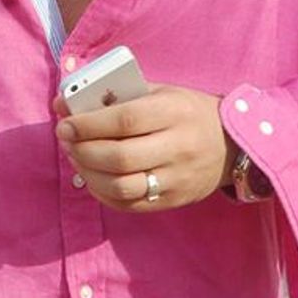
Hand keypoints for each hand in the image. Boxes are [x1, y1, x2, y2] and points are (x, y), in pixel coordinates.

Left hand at [53, 86, 235, 211]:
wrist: (233, 144)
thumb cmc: (187, 111)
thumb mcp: (160, 92)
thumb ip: (116, 96)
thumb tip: (65, 102)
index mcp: (174, 112)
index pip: (124, 121)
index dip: (88, 124)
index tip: (65, 122)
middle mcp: (178, 147)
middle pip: (120, 157)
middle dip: (83, 150)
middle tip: (65, 140)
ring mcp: (177, 178)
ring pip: (122, 186)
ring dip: (88, 173)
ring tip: (76, 158)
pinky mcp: (174, 200)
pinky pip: (129, 204)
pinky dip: (103, 193)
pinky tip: (93, 178)